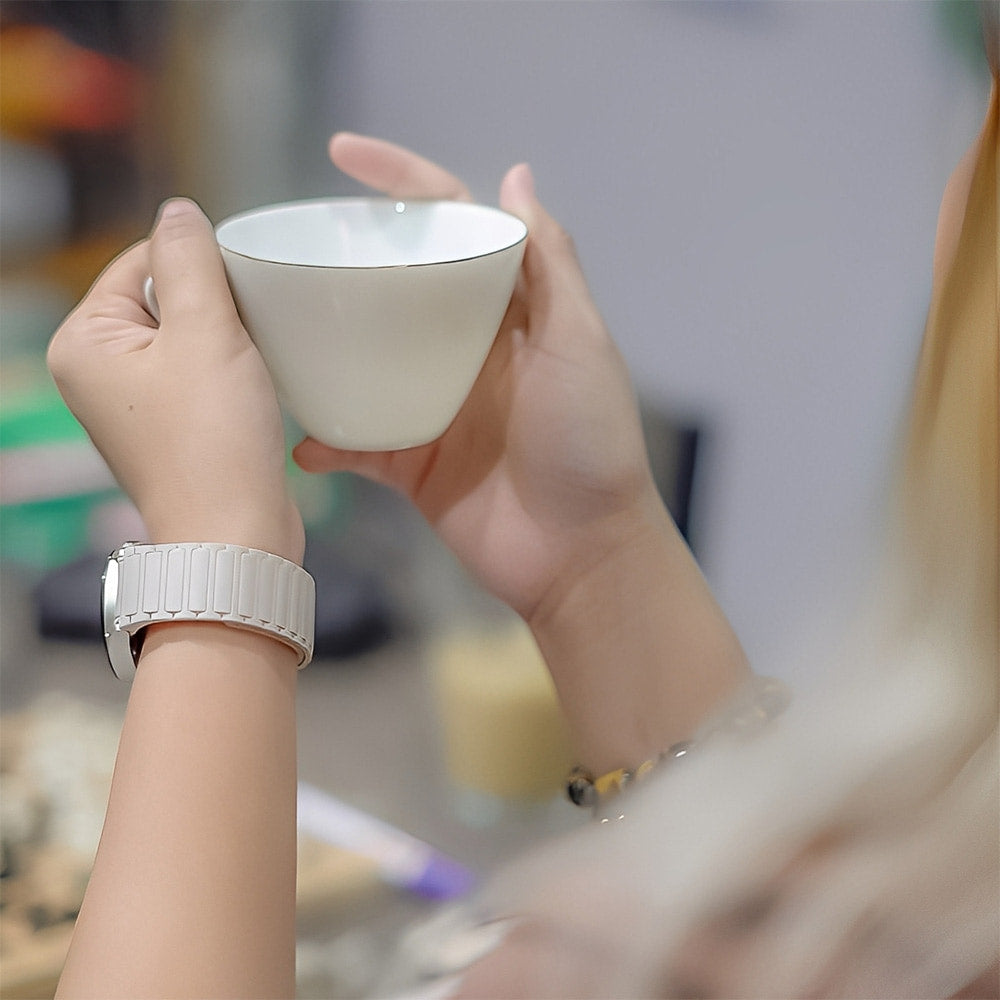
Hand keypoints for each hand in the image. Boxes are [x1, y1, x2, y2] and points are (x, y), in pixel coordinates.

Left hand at [48, 199, 303, 564]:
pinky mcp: (172, 428)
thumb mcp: (205, 331)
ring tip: (254, 362)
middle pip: (165, 297)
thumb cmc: (214, 442)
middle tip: (250, 332)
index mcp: (84, 342)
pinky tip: (254, 387)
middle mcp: (98, 372)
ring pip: (190, 336)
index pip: (142, 261)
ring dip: (230, 338)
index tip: (241, 292)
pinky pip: (202, 373)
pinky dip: (232, 370)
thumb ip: (190, 259)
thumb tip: (179, 211)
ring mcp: (134, 404)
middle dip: (217, 305)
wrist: (236, 533)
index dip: (199, 265)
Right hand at [294, 134, 660, 621]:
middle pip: (391, 287)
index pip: (449, 226)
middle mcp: (463, 351)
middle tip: (284, 246)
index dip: (400, 182)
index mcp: (504, 312)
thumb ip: (551, 263)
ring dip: (316, 347)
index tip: (342, 154)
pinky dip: (324, 443)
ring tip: (262, 329)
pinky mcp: (411, 464)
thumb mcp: (580, 341)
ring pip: (360, 362)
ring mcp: (432, 407)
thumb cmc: (590, 443)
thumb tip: (517, 176)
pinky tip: (295, 440)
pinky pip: (354, 444)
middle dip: (341, 261)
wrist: (581, 554)